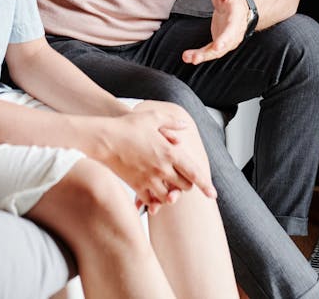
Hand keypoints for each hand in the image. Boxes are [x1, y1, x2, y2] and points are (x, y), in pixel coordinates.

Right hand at [100, 101, 215, 214]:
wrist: (105, 139)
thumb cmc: (128, 125)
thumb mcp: (152, 116)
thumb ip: (171, 122)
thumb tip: (185, 126)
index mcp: (169, 152)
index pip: (194, 172)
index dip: (206, 185)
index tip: (213, 195)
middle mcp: (162, 168)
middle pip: (184, 186)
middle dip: (186, 185)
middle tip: (182, 180)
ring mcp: (149, 179)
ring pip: (169, 197)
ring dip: (171, 194)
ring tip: (168, 188)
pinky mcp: (137, 186)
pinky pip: (151, 201)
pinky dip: (154, 201)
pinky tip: (153, 195)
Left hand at [181, 0, 249, 65]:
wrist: (240, 10)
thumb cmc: (233, 0)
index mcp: (237, 18)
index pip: (232, 29)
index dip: (225, 39)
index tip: (218, 46)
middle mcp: (233, 33)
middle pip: (224, 46)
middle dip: (212, 53)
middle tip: (198, 58)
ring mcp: (226, 41)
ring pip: (215, 52)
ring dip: (202, 56)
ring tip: (188, 58)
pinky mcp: (218, 44)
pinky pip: (209, 52)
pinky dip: (199, 55)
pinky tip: (188, 57)